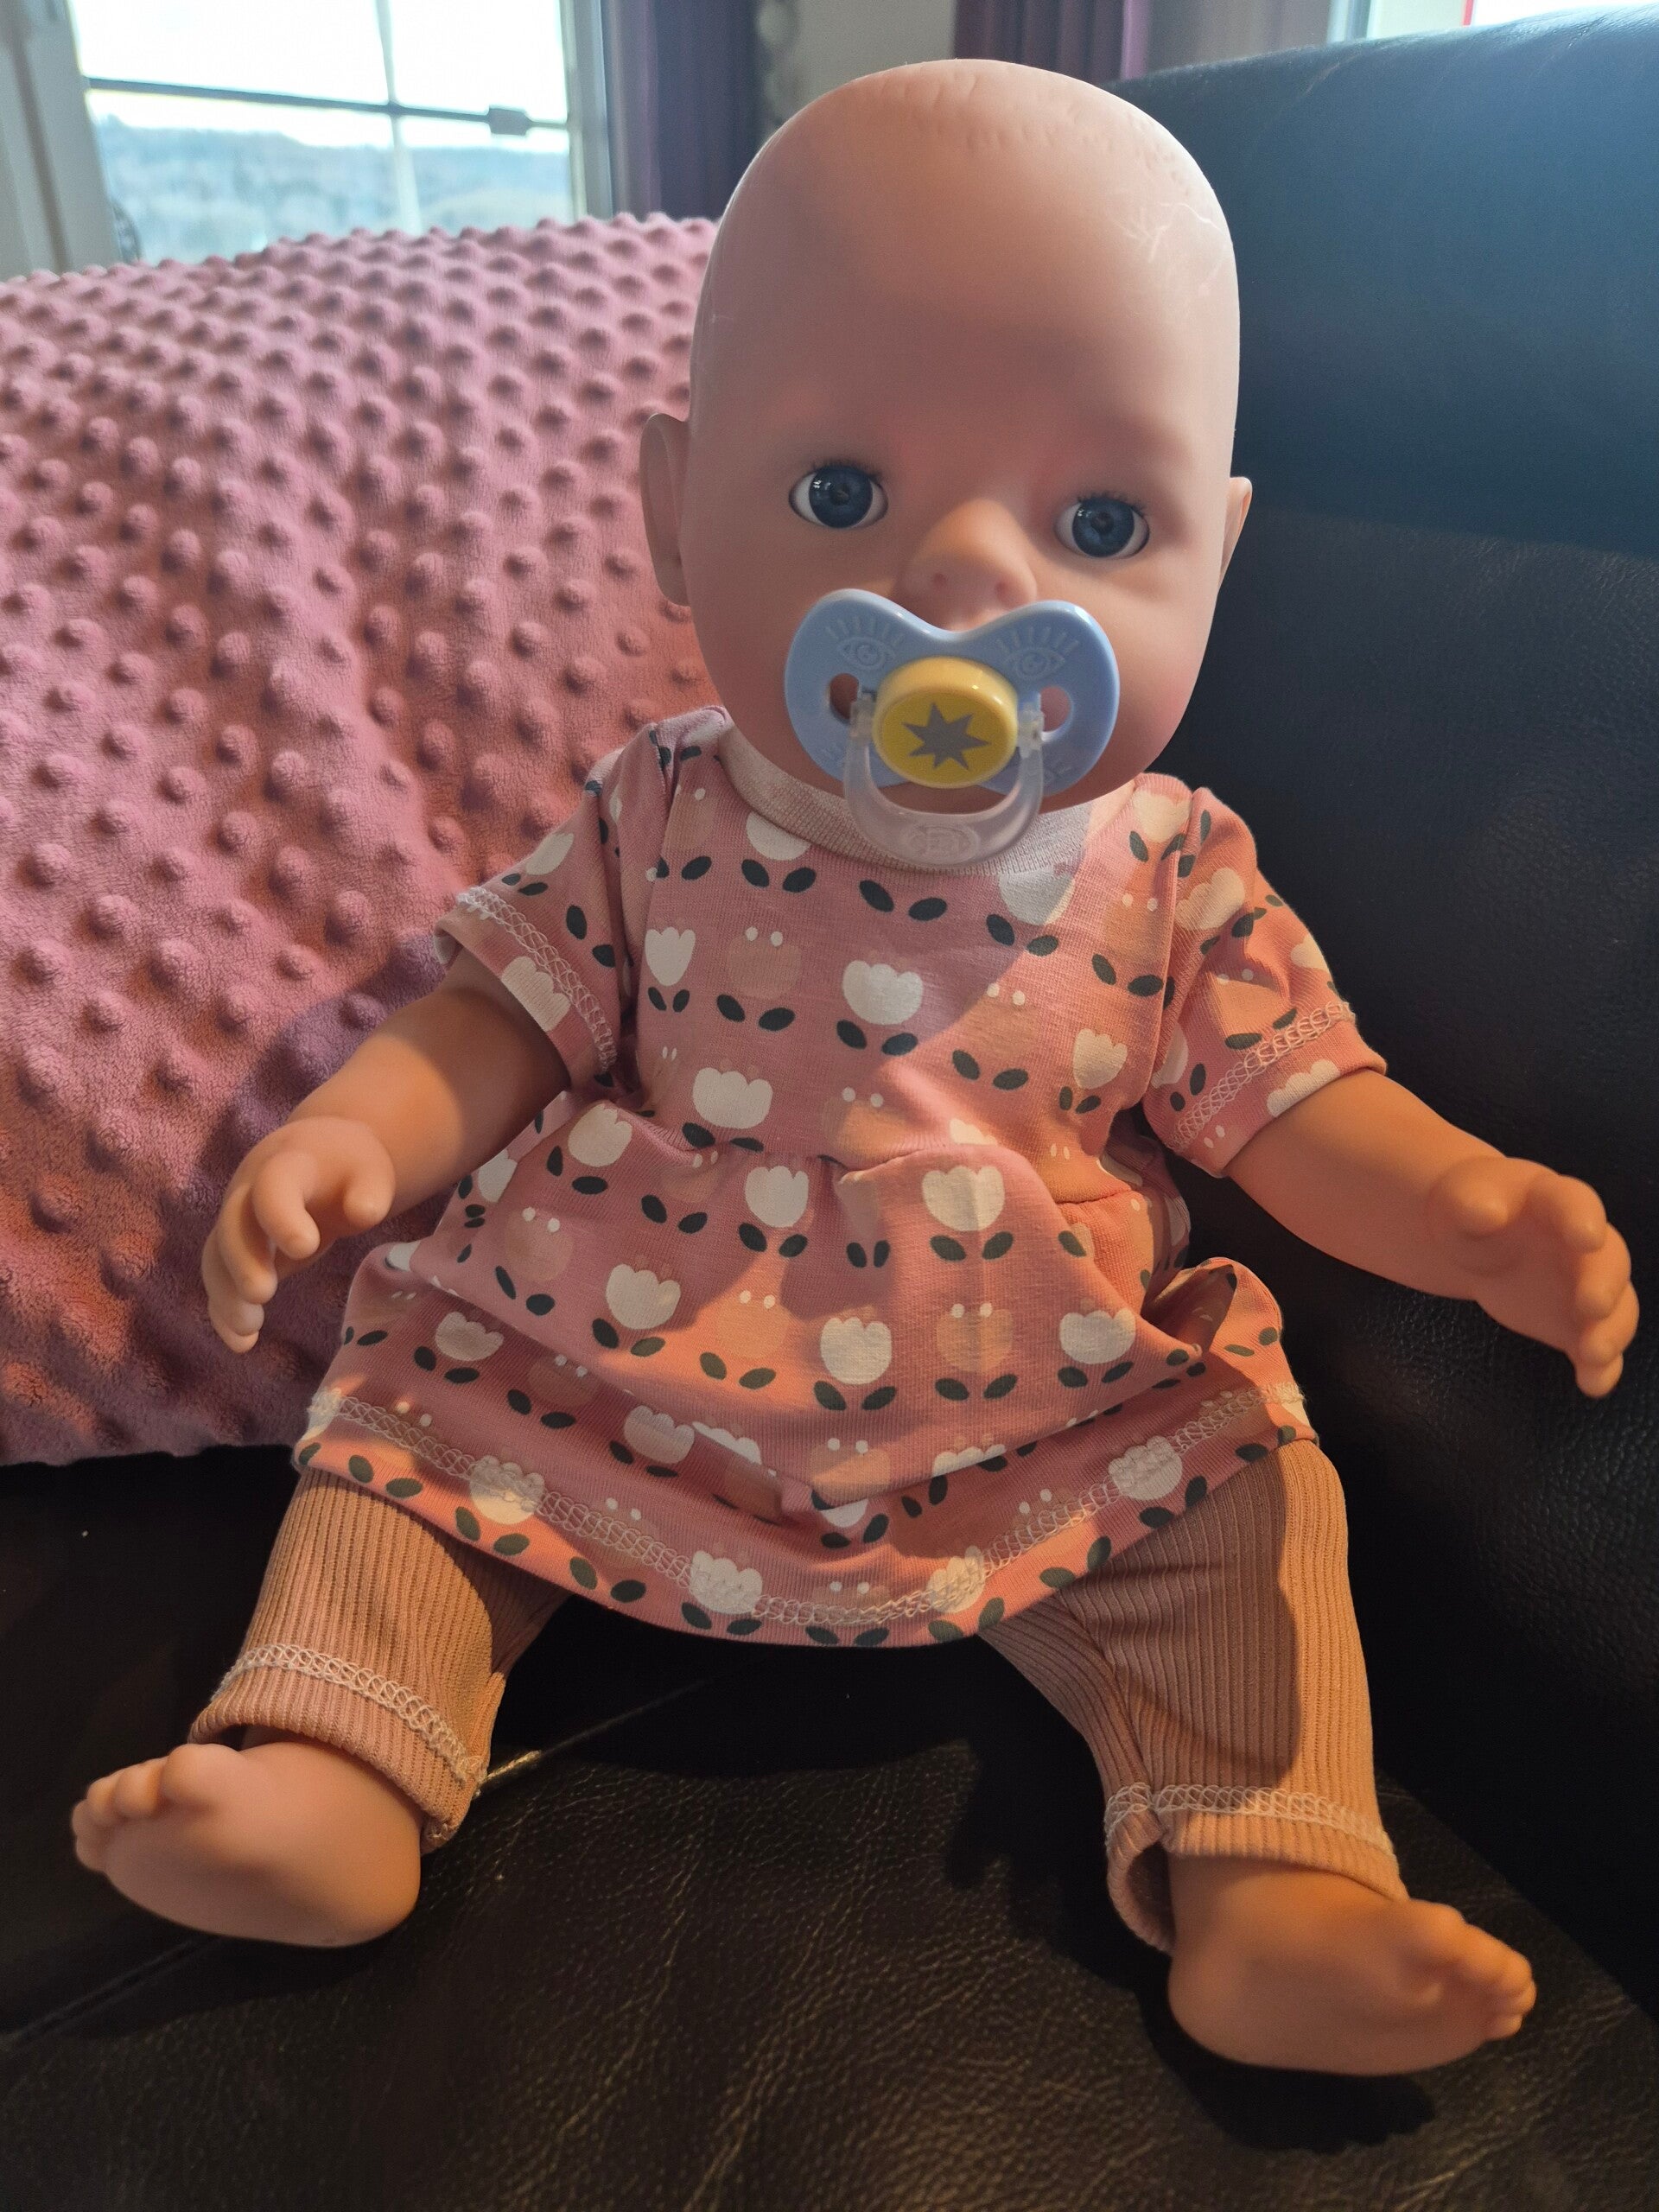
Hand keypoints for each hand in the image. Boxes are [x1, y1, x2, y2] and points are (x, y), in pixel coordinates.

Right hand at [202, 1116, 397, 1353]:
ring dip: (226, 1294)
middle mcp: (250, 1190)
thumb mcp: (370, 1170)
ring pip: (218, 1254)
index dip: (282, 1215)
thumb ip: (370, 1190)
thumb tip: (363, 1213)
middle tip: (261, 1295)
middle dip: (243, 1260)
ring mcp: (238, 1218)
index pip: (273, 1186)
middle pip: (234, 1223)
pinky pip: (220, 1277)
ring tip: (248, 1331)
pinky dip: (224, 1309)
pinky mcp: (235, 1246)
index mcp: (287, 1164)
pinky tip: (241, 1344)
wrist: (321, 1153)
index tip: (305, 1247)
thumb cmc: (349, 1167)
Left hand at [1424, 1156, 1636, 1395]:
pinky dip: (1600, 1367)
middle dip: (1604, 1284)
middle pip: (1607, 1263)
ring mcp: (1584, 1284)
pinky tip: (1592, 1385)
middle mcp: (1583, 1245)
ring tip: (1594, 1354)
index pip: (1575, 1203)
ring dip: (1611, 1332)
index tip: (1585, 1238)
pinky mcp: (1574, 1322)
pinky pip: (1594, 1345)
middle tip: (1592, 1307)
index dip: (1582, 1220)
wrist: (1472, 1235)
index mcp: (1554, 1201)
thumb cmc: (1471, 1208)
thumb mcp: (1461, 1199)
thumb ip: (1472, 1204)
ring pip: (1615, 1309)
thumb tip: (1484, 1212)